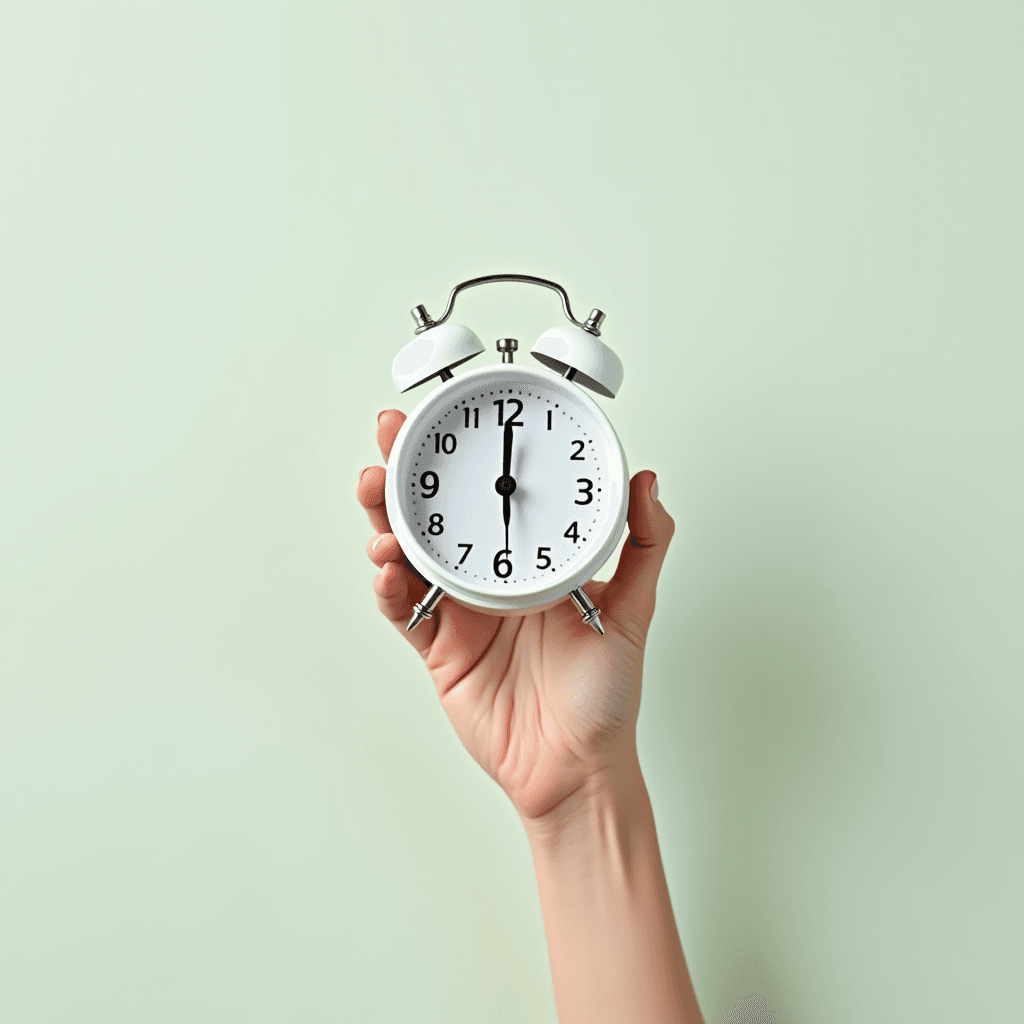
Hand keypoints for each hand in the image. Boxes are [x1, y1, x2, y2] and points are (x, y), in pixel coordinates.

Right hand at [358, 409, 674, 825]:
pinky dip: (391, 589)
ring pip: (410, 556)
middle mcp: (490, 578)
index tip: (447, 419)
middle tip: (388, 438)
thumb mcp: (633, 607)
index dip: (463, 456)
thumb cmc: (606, 692)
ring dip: (386, 523)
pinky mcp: (440, 650)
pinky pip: (407, 613)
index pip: (491, 494)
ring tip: (378, 497)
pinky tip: (387, 570)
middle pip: (436, 514)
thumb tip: (649, 482)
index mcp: (530, 560)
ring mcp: (461, 613)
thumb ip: (644, 543)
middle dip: (406, 473)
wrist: (578, 764)